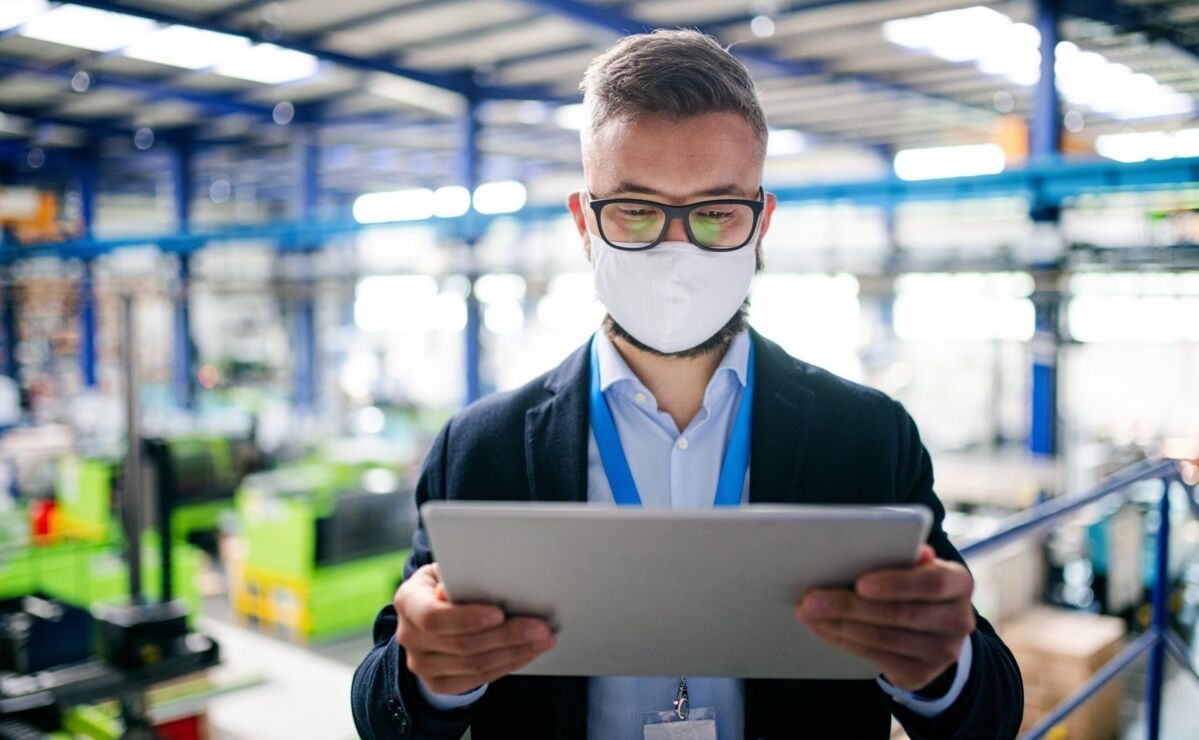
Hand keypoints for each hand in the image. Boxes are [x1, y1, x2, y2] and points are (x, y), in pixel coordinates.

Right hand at [394, 564, 556, 694]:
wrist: (430, 612)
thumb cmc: (447, 581)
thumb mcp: (447, 569)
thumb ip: (459, 575)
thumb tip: (482, 580)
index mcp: (407, 601)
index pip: (433, 617)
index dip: (467, 617)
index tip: (499, 613)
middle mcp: (409, 637)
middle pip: (462, 644)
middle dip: (506, 635)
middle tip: (540, 627)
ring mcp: (421, 665)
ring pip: (474, 665)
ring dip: (514, 652)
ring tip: (543, 639)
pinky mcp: (438, 684)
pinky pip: (477, 679)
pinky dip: (507, 665)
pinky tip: (527, 652)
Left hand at [795, 545, 974, 691]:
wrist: (934, 629)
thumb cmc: (913, 584)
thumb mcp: (915, 565)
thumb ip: (902, 553)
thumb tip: (883, 540)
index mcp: (959, 582)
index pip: (933, 583)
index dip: (896, 584)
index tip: (860, 583)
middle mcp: (959, 620)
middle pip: (900, 614)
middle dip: (850, 606)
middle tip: (811, 599)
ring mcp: (943, 652)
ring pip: (885, 639)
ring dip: (840, 626)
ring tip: (808, 613)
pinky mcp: (921, 674)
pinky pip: (878, 659)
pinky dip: (845, 642)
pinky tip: (823, 629)